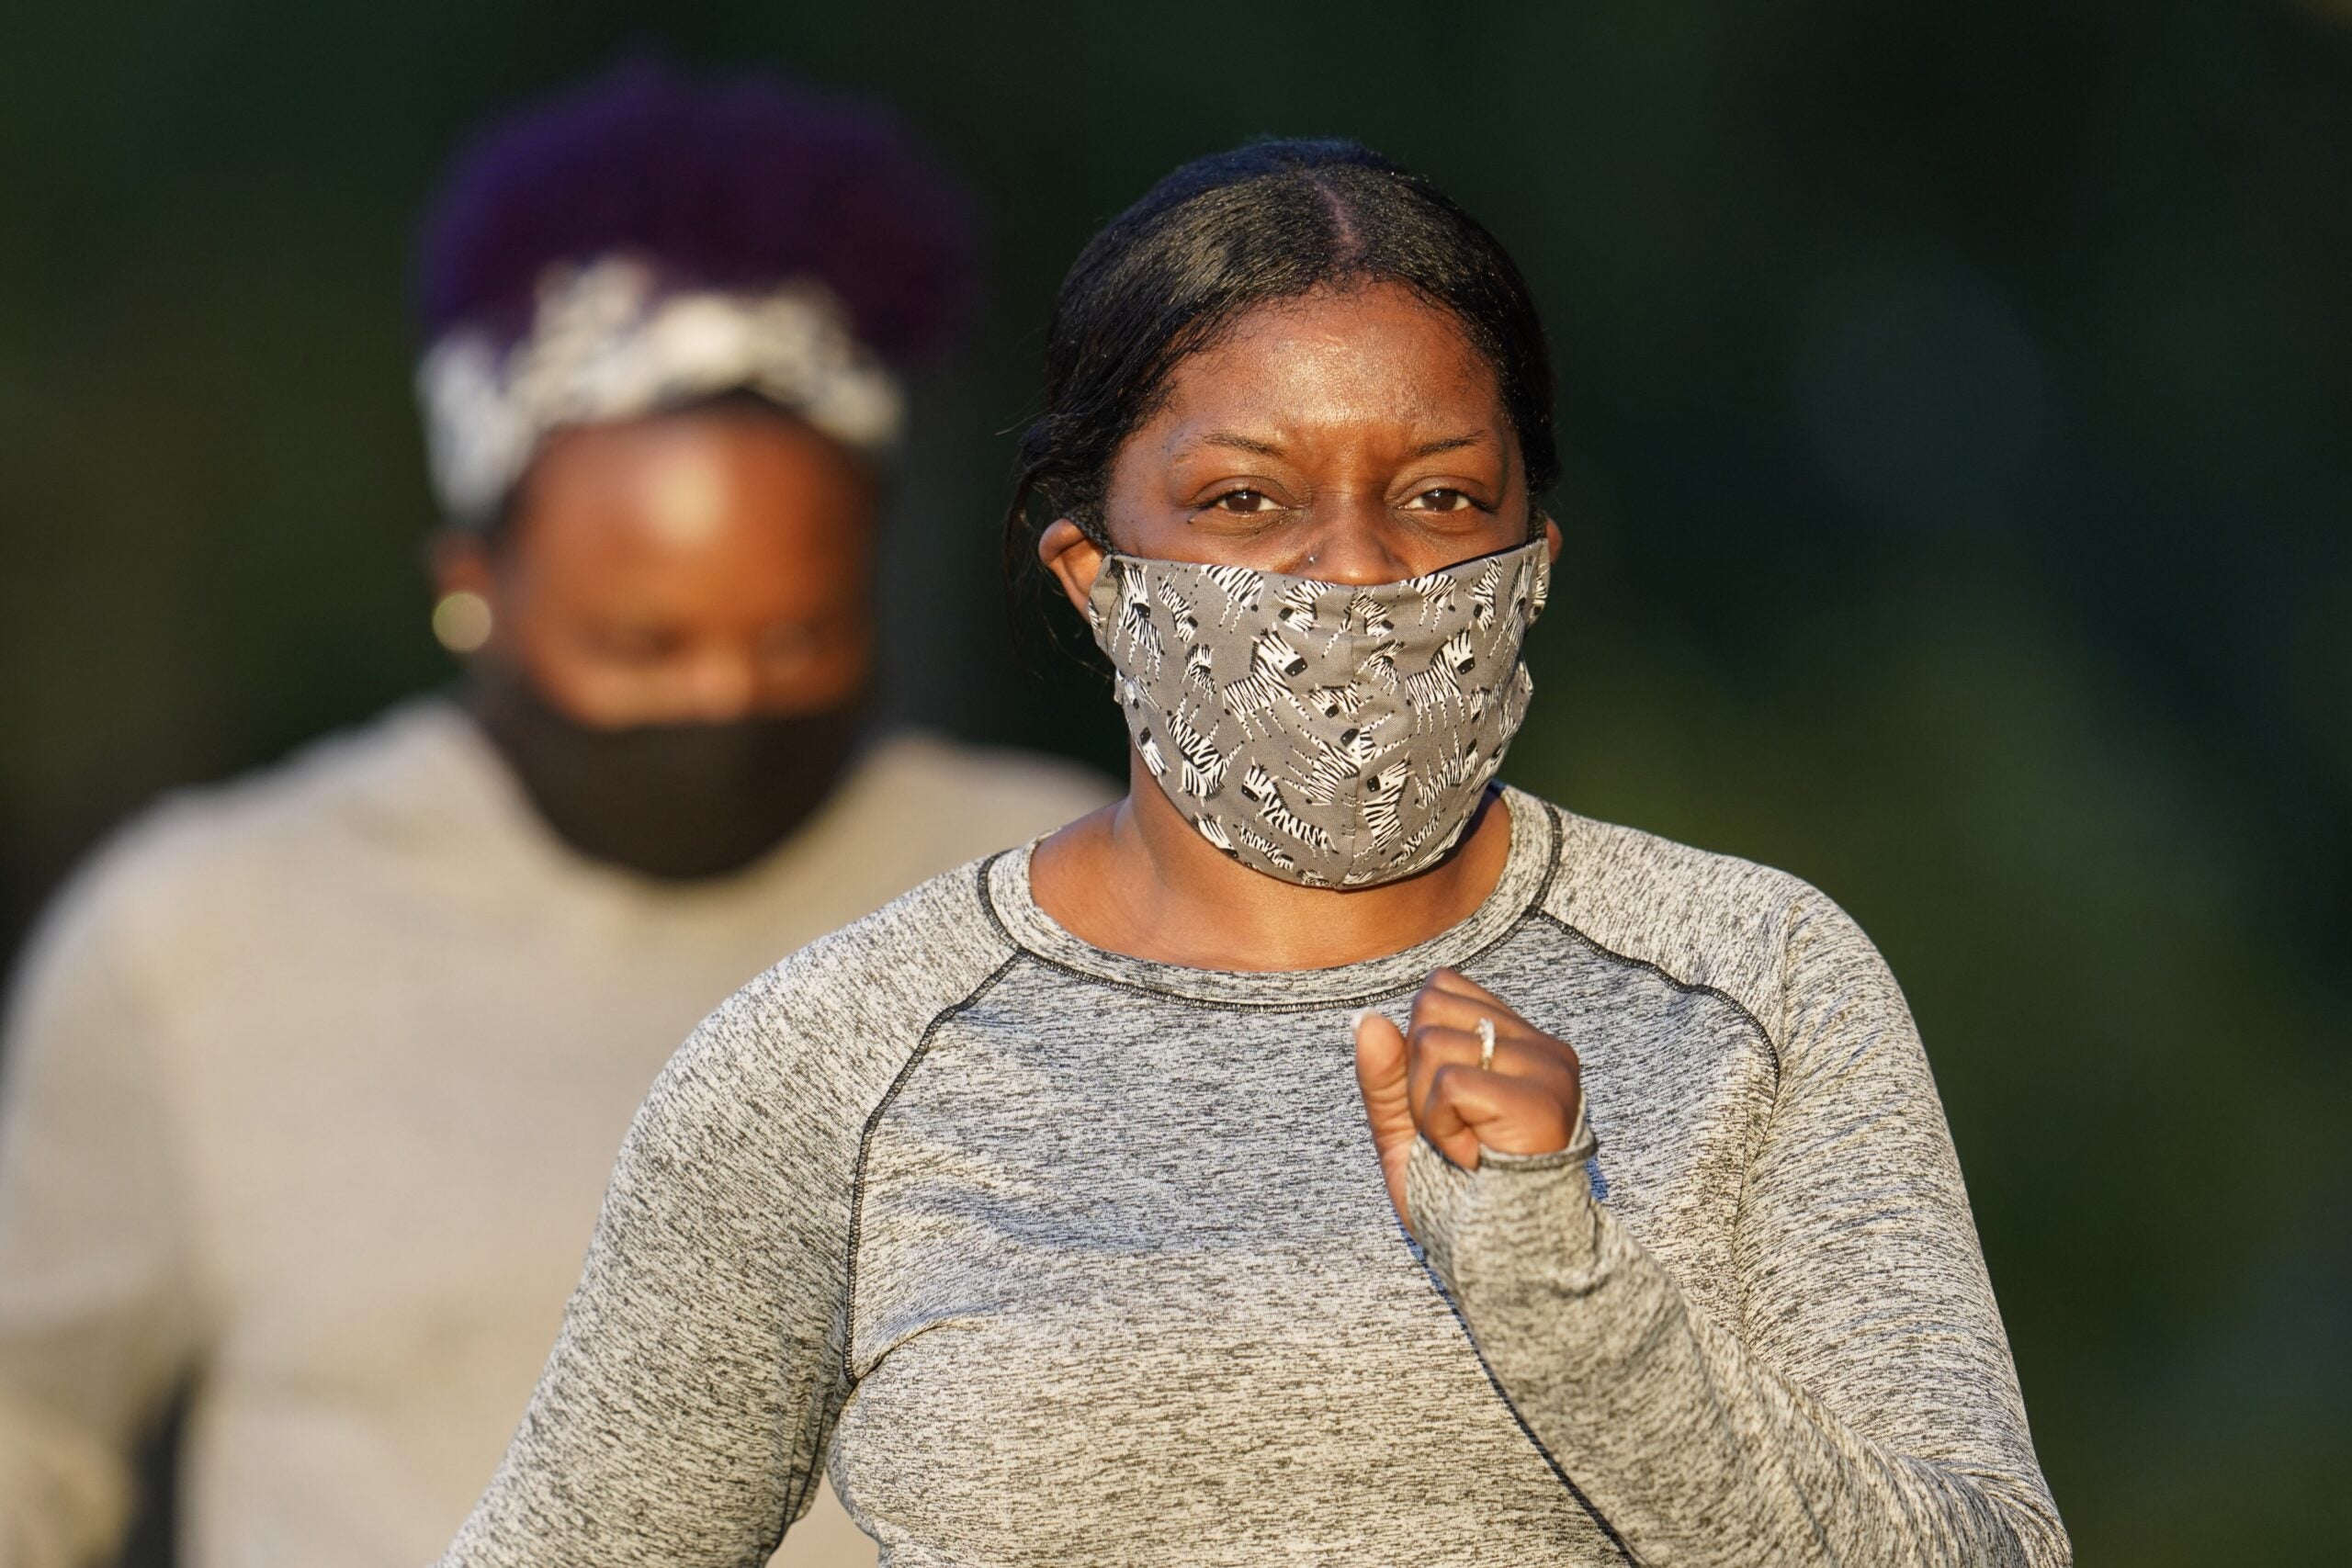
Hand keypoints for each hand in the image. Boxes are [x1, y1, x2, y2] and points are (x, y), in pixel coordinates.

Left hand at [1353, 968, 1583, 1231]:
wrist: (1505, 1266)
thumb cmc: (1460, 1203)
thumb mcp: (1405, 1132)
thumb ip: (1384, 1078)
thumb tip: (1365, 1020)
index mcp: (1518, 1042)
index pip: (1441, 987)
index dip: (1418, 1047)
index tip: (1449, 1105)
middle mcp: (1541, 1046)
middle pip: (1428, 1009)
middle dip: (1416, 1079)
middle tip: (1456, 1132)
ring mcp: (1547, 1070)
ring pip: (1431, 1045)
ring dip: (1428, 1112)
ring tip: (1467, 1149)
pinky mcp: (1541, 1102)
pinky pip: (1449, 1085)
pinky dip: (1443, 1130)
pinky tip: (1474, 1159)